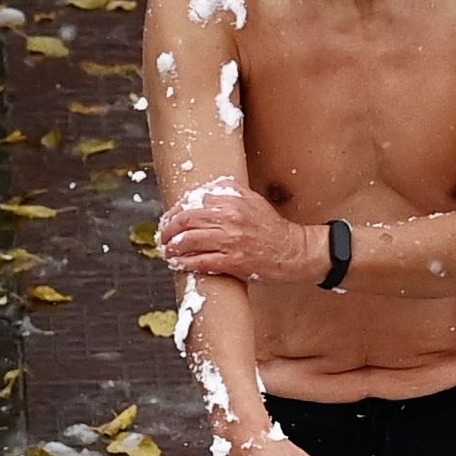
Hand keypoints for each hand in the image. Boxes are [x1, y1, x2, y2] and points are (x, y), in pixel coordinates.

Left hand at [158, 180, 323, 283]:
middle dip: (168, 230)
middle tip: (163, 237)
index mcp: (233, 200)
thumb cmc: (271, 227)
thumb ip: (228, 192)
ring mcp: (231, 240)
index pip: (193, 202)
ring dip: (173, 247)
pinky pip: (201, 261)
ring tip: (167, 251)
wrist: (293, 250)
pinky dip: (185, 263)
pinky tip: (177, 263)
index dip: (174, 212)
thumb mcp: (252, 200)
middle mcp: (230, 218)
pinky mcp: (233, 262)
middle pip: (186, 220)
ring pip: (190, 241)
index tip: (168, 220)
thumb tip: (202, 192)